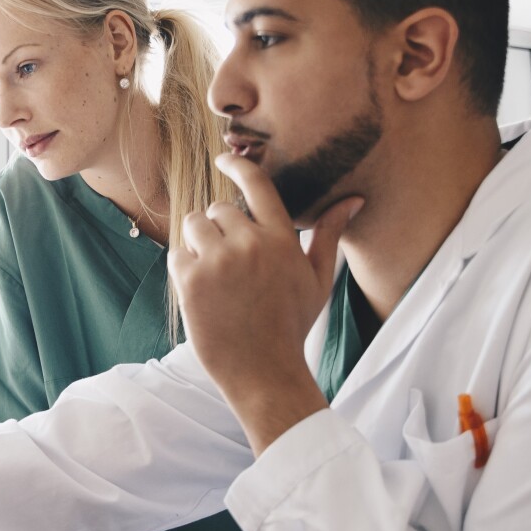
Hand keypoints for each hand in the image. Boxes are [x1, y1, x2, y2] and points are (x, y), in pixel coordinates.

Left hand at [168, 153, 360, 452]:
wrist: (263, 371)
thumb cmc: (291, 324)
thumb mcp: (318, 280)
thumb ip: (328, 234)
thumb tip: (352, 199)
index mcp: (281, 240)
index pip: (256, 184)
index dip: (237, 165)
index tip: (224, 158)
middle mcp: (250, 244)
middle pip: (219, 209)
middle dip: (220, 230)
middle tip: (232, 266)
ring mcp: (218, 262)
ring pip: (194, 226)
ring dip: (200, 244)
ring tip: (217, 276)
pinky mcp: (190, 281)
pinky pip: (178, 253)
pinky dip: (185, 268)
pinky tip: (205, 292)